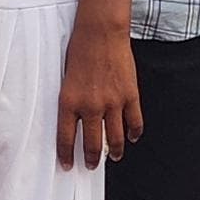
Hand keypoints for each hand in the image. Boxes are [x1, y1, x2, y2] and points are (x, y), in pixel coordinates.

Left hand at [56, 15, 138, 168]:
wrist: (100, 33)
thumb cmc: (79, 50)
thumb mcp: (65, 78)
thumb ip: (71, 101)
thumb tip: (77, 121)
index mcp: (69, 102)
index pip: (66, 138)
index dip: (66, 155)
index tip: (67, 165)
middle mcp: (90, 106)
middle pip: (92, 144)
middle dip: (91, 159)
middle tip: (91, 165)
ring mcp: (113, 103)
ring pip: (116, 138)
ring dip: (115, 151)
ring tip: (113, 156)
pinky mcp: (130, 96)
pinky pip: (135, 122)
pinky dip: (134, 133)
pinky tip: (132, 137)